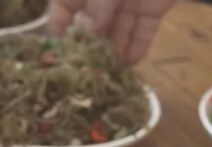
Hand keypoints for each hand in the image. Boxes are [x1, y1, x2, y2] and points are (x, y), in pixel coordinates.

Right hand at [48, 0, 176, 62]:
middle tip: (87, 72)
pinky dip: (139, 45)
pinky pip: (144, 28)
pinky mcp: (152, 6)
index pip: (62, 10)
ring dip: (114, 51)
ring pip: (118, 30)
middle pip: (92, 25)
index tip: (59, 54)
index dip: (60, 30)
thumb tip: (91, 33)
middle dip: (91, 48)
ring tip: (109, 74)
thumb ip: (97, 6)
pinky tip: (132, 63)